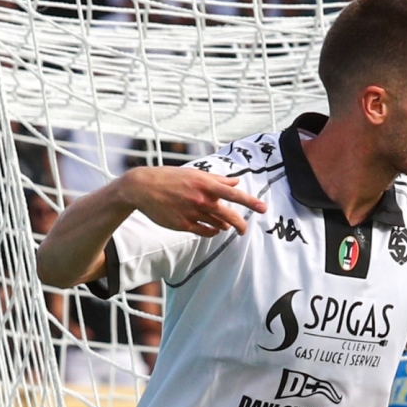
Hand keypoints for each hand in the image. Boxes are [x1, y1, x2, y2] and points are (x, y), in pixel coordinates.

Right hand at [122, 165, 266, 236]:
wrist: (142, 187)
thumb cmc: (170, 178)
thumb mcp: (194, 174)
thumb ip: (217, 180)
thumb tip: (236, 182)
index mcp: (205, 184)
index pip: (234, 194)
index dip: (250, 202)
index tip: (263, 209)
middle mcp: (201, 199)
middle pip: (228, 216)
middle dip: (240, 224)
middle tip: (244, 230)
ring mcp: (192, 213)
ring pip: (217, 225)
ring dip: (224, 226)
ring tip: (225, 225)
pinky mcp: (183, 225)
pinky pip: (205, 232)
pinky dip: (212, 231)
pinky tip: (212, 229)